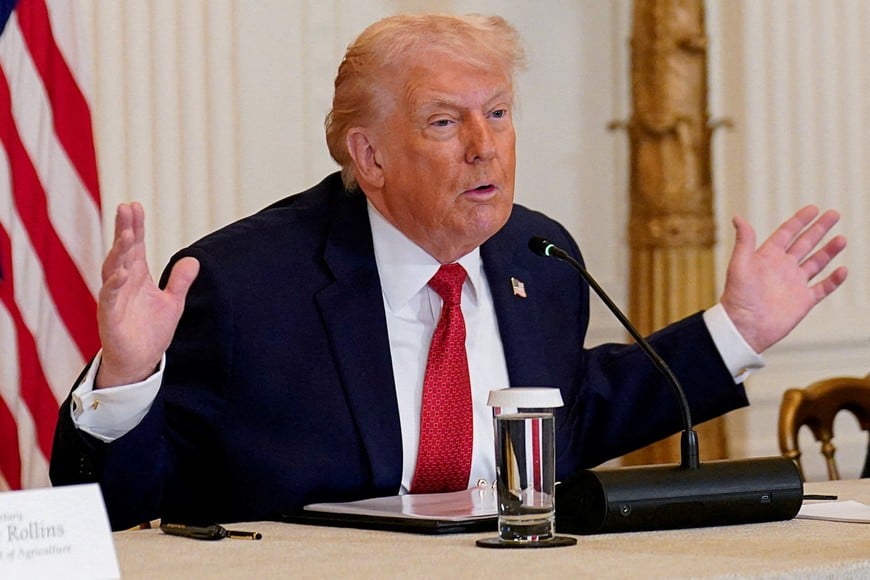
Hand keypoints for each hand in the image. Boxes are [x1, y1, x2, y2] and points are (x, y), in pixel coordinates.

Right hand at [95, 203, 199, 387]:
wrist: (140, 361)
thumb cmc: (151, 331)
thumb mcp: (173, 303)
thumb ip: (181, 281)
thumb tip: (194, 259)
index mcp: (137, 276)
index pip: (135, 246)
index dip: (135, 226)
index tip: (134, 205)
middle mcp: (123, 283)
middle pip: (122, 251)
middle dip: (124, 230)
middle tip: (125, 208)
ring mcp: (114, 298)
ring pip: (112, 269)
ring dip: (119, 252)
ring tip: (127, 234)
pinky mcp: (109, 316)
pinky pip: (109, 298)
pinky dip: (114, 284)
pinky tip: (122, 272)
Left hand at [720, 205, 846, 352]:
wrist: (745, 327)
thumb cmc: (737, 297)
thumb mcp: (739, 265)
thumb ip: (744, 241)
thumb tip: (738, 217)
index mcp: (767, 257)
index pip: (786, 234)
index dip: (799, 221)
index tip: (813, 209)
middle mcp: (782, 268)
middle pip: (805, 244)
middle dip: (819, 229)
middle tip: (834, 214)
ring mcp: (794, 284)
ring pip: (816, 263)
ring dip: (829, 251)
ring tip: (841, 239)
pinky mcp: (803, 300)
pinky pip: (823, 288)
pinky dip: (834, 279)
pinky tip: (843, 270)